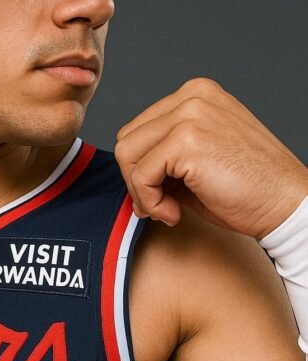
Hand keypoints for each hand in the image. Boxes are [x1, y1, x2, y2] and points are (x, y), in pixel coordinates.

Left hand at [114, 77, 307, 238]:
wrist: (286, 204)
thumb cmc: (248, 188)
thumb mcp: (199, 158)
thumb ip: (163, 154)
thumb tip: (129, 171)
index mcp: (196, 95)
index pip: (138, 130)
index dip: (142, 168)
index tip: (162, 193)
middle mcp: (192, 97)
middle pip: (127, 140)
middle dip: (137, 179)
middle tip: (161, 205)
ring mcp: (190, 115)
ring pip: (127, 155)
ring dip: (140, 192)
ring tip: (168, 209)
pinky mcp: (186, 141)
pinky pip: (140, 176)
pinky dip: (149, 202)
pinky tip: (174, 213)